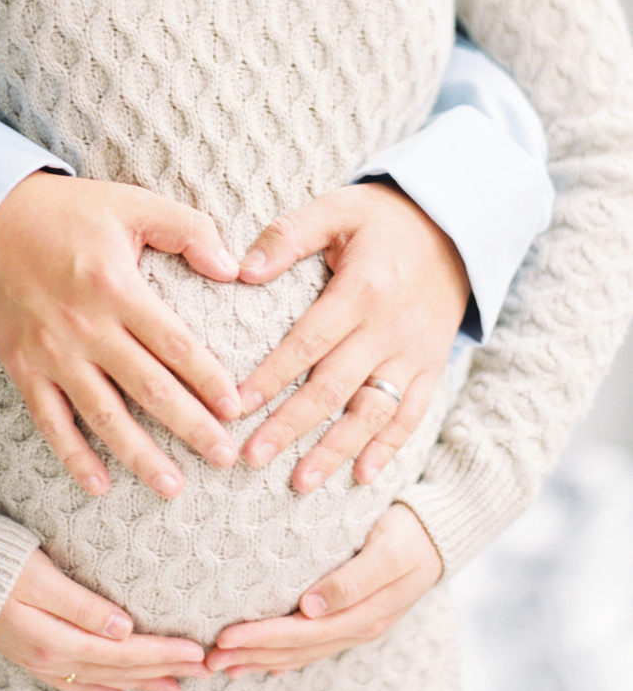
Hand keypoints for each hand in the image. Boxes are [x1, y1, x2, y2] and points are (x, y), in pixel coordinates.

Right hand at [0, 173, 240, 498]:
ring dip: (140, 456)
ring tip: (173, 487)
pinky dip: (73, 456)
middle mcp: (85, 326)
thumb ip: (188, 230)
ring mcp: (52, 352)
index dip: (209, 379)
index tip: (237, 409)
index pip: (175, 344)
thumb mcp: (133, 202)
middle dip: (191, 427)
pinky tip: (99, 485)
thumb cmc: (68, 210)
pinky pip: (50, 421)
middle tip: (224, 458)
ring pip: (103, 415)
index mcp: (116, 287)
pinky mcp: (22, 366)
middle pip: (148, 388)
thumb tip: (232, 270)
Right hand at [0, 549, 208, 690]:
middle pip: (117, 670)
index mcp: (55, 638)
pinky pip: (72, 681)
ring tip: (175, 688)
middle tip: (204, 672)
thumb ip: (81, 605)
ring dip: (139, 683)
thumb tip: (124, 629)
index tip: (198, 651)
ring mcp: (37, 659)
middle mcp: (48, 657)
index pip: (123, 653)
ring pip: (100, 679)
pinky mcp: (28, 653)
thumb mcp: (39, 575)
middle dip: (162, 670)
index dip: (162, 653)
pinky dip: (99, 689)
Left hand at [205, 503, 442, 676]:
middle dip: (251, 654)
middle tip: (209, 659)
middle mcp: (356, 627)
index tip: (225, 637)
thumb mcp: (387, 550)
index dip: (262, 638)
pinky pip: (313, 646)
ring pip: (301, 653)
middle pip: (296, 649)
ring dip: (261, 660)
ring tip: (224, 665)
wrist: (438, 533)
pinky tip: (262, 663)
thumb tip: (311, 607)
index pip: (301, 634)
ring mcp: (355, 627)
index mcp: (362, 614)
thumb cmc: (409, 533)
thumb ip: (352, 579)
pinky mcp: (352, 619)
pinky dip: (284, 657)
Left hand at [236, 182, 469, 489]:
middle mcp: (391, 328)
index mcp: (363, 289)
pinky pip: (412, 414)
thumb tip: (242, 270)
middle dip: (291, 425)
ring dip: (336, 449)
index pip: (309, 341)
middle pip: (335, 386)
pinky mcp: (432, 366)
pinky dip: (389, 448)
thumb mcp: (336, 208)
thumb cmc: (382, 219)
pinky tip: (362, 477)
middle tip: (252, 456)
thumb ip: (289, 236)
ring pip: (373, 411)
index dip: (272, 376)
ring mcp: (415, 352)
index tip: (236, 405)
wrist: (455, 227)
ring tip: (300, 482)